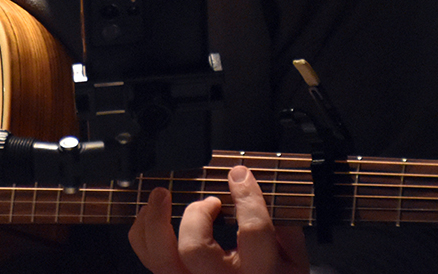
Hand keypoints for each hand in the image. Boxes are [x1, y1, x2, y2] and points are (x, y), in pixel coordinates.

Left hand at [129, 165, 309, 273]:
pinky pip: (148, 259)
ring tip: (162, 194)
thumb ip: (287, 228)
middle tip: (209, 201)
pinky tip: (153, 214)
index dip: (246, 196)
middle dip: (196, 214)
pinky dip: (143, 232)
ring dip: (156, 220)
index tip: (239, 174)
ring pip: (162, 258)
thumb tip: (268, 194)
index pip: (252, 231)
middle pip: (195, 249)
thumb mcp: (294, 262)